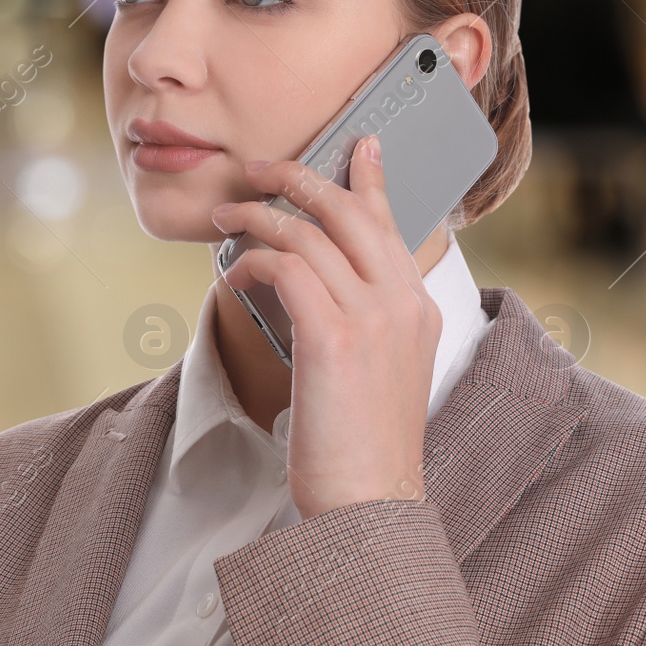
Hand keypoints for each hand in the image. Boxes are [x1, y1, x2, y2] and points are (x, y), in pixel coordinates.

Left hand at [210, 134, 440, 518]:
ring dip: (260, 216)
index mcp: (418, 309)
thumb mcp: (376, 371)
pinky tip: (235, 273)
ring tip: (227, 217)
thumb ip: (362, 322)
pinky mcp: (333, 338)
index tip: (358, 144)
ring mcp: (373, 319)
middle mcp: (402, 304)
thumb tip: (315, 288)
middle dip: (302, 177)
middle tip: (262, 168)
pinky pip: (287, 269)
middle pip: (350, 212)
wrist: (370, 501)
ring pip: (311, 233)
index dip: (370, 180)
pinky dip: (253, 261)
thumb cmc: (362, 445)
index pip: (391, 225)